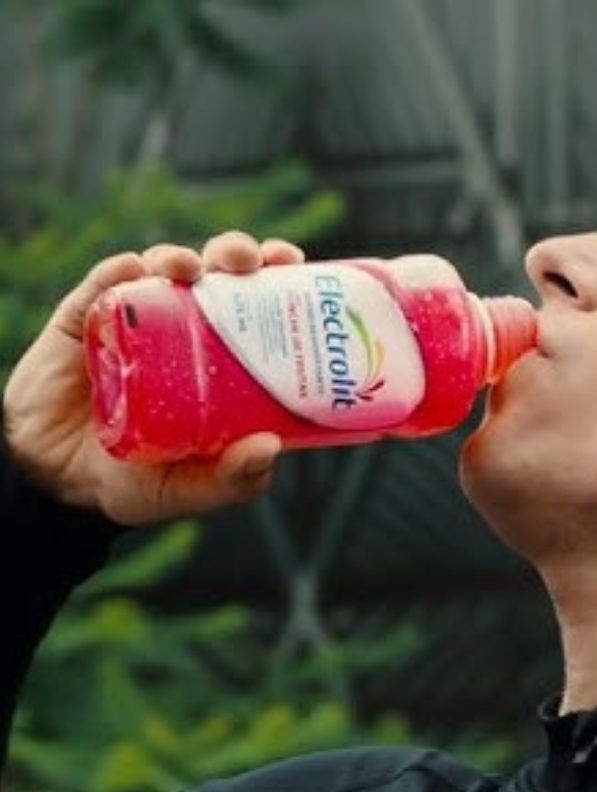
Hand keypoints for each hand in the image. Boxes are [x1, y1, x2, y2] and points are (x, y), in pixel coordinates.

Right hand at [2, 231, 304, 525]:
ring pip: (165, 268)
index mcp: (226, 360)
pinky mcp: (86, 318)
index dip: (280, 278)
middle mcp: (188, 329)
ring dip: (182, 257)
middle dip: (238, 254)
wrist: (58, 483)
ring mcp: (138, 319)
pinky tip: (132, 270)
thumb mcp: (191, 488)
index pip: (263, 305)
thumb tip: (270, 447)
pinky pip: (103, 283)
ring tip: (189, 269)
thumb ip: (232, 478)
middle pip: (220, 273)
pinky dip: (120, 271)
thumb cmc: (139, 481)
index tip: (293, 264)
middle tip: (247, 260)